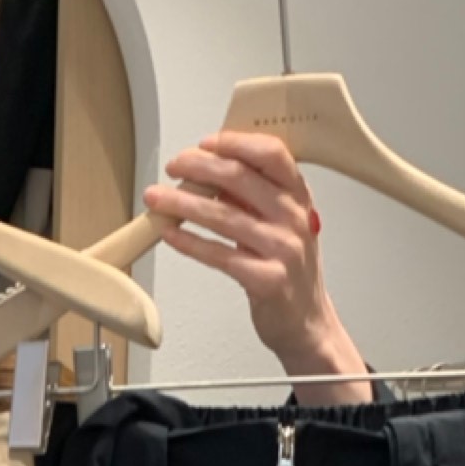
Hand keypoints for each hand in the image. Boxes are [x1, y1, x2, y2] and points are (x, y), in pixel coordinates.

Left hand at [144, 132, 372, 404]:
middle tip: (173, 167)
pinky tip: (170, 235)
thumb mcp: (280, 223)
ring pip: (223, 215)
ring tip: (156, 199)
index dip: (234, 143)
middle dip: (198, 167)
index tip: (203, 144)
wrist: (308, 323)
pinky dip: (190, 243)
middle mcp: (294, 217)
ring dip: (182, 204)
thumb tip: (207, 172)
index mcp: (298, 196)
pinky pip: (219, 255)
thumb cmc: (289, 269)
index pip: (271, 153)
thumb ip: (252, 197)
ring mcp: (283, 249)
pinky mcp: (266, 280)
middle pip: (240, 177)